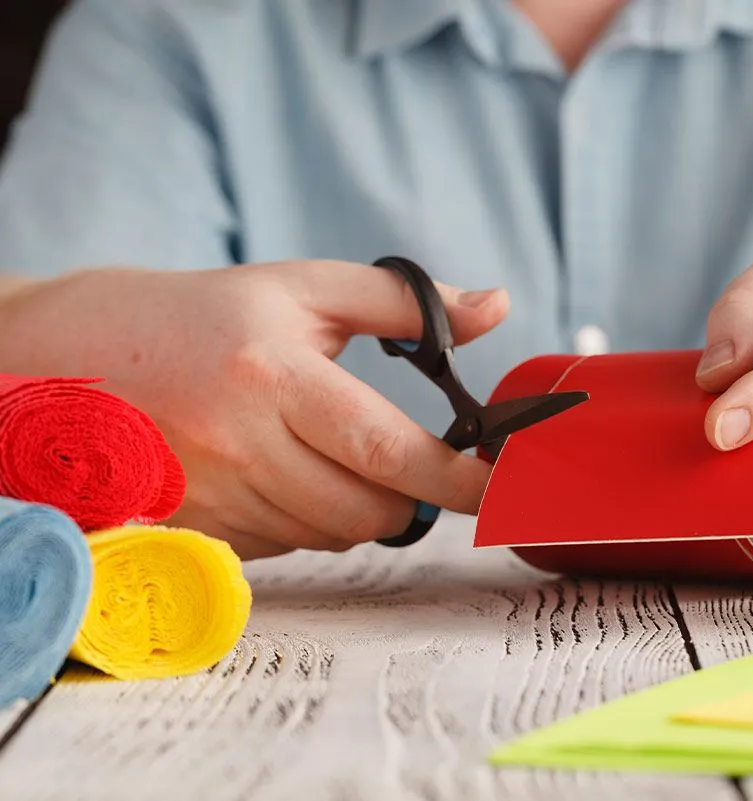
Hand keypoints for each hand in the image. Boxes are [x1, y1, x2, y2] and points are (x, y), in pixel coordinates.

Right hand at [0, 261, 508, 557]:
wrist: (77, 352)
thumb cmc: (206, 315)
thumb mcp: (302, 288)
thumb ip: (406, 304)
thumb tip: (498, 306)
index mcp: (276, 376)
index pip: (389, 449)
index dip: (457, 478)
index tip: (501, 487)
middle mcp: (242, 445)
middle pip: (368, 513)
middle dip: (409, 498)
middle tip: (405, 463)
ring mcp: (213, 497)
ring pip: (329, 535)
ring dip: (353, 507)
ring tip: (321, 450)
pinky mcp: (192, 530)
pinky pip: (285, 547)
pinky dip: (304, 519)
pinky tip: (276, 471)